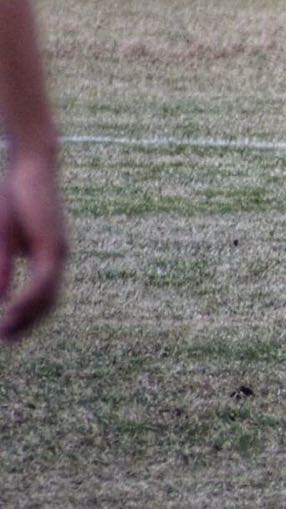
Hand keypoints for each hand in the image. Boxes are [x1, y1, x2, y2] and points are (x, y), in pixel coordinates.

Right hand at [1, 152, 66, 342]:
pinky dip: (29, 297)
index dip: (27, 318)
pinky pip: (43, 278)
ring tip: (6, 332)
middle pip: (49, 302)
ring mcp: (57, 250)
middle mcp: (58, 256)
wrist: (32, 167)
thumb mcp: (5, 239)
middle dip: (27, 324)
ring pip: (47, 294)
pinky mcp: (51, 242)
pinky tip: (11, 309)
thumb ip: (3, 268)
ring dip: (26, 316)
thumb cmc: (16, 199)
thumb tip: (1, 298)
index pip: (44, 297)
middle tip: (6, 341)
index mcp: (48, 256)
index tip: (8, 334)